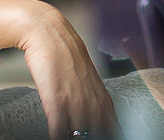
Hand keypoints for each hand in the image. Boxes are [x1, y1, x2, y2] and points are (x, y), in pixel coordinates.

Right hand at [16, 2, 120, 139]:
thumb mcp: (86, 82)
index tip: (105, 139)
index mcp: (103, 100)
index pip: (113, 130)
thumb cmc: (66, 59)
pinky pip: (59, 131)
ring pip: (79, 137)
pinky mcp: (57, 101)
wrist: (50, 34)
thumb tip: (92, 122)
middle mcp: (93, 103)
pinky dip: (58, 139)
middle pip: (98, 135)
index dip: (110, 136)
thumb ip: (92, 103)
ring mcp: (76, 103)